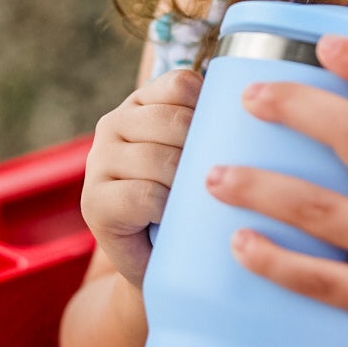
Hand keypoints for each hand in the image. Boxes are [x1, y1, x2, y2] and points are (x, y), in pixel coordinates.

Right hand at [80, 68, 201, 285]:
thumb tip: (253, 111)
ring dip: (186, 184)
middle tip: (214, 182)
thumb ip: (211, 126)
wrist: (161, 262)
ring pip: (161, 158)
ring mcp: (98, 161)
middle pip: (174, 121)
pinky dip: (168, 208)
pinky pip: (145, 195)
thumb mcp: (199, 154)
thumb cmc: (189, 201)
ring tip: (194, 202)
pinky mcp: (94, 200)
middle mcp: (114, 124)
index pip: (181, 83)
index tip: (222, 140)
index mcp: (141, 104)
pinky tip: (173, 219)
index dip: (209, 109)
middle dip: (202, 152)